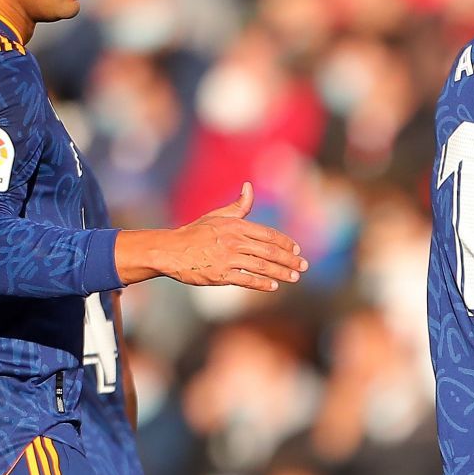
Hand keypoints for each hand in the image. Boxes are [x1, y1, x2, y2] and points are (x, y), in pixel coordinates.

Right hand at [159, 183, 306, 291]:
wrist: (170, 251)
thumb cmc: (195, 233)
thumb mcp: (217, 216)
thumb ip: (238, 206)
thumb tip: (249, 187)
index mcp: (235, 226)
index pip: (268, 234)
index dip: (285, 243)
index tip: (296, 250)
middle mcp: (234, 241)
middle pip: (269, 251)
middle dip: (289, 260)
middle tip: (303, 267)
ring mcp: (227, 259)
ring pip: (262, 267)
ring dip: (281, 273)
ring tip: (294, 278)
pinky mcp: (220, 275)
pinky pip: (246, 280)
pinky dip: (261, 284)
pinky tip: (273, 286)